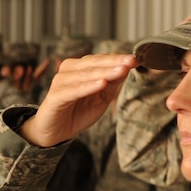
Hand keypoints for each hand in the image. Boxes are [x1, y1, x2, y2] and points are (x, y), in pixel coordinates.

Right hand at [19, 54, 137, 148]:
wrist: (56, 131)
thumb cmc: (78, 112)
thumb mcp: (102, 97)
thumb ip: (113, 82)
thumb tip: (128, 67)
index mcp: (79, 68)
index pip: (100, 59)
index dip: (118, 58)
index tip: (136, 59)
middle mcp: (68, 71)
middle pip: (94, 63)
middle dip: (114, 62)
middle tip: (131, 61)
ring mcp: (60, 83)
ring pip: (85, 74)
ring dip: (104, 72)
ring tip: (121, 70)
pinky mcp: (55, 96)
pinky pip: (73, 90)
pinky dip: (88, 87)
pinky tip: (102, 84)